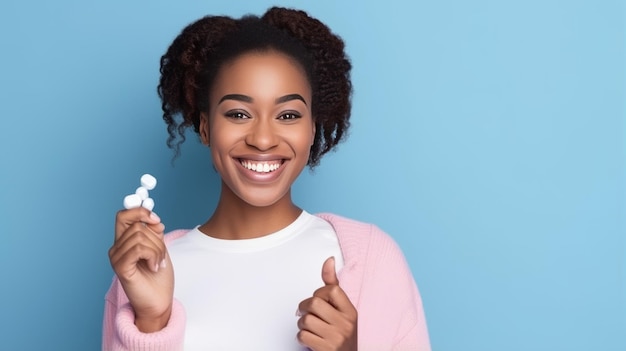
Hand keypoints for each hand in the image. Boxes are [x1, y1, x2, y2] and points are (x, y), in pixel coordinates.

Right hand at [108, 208, 173, 331]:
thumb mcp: (159, 248)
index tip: (157, 221)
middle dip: (156, 238)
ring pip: (139, 236)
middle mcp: (116, 248)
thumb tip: (153, 219)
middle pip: (136, 225)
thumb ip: (154, 232)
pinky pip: (138, 249)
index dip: (140, 212)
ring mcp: (116, 258)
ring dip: (157, 249)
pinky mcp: (120, 268)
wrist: (159, 301)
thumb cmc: (158, 277)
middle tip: (161, 255)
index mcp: (124, 241)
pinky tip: (154, 267)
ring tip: (158, 263)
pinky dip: (152, 256)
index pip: (123, 215)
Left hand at [297, 257, 357, 350]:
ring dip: (302, 324)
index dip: (319, 293)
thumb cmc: (341, 332)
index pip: (331, 290)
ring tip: (310, 327)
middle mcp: (345, 324)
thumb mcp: (342, 309)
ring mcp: (336, 338)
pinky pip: (302, 336)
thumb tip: (329, 260)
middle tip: (306, 313)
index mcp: (351, 311)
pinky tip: (310, 338)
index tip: (319, 301)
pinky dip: (301, 337)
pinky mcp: (325, 349)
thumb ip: (333, 284)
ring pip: (306, 320)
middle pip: (314, 303)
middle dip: (305, 308)